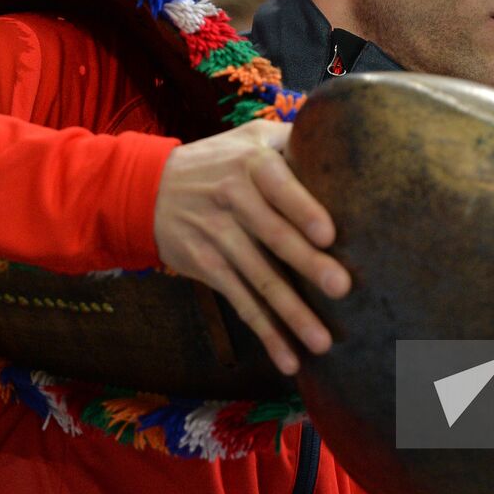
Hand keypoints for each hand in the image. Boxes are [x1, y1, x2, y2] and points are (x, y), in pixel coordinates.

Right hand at [153, 120, 349, 374]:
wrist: (148, 187)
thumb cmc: (218, 160)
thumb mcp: (249, 137)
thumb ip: (293, 138)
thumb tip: (345, 134)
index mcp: (250, 163)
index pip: (279, 187)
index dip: (302, 209)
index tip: (328, 233)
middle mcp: (232, 200)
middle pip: (273, 236)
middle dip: (307, 264)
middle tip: (341, 288)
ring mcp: (217, 237)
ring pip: (258, 279)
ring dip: (290, 314)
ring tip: (322, 341)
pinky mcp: (207, 267)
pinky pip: (241, 302)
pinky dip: (265, 332)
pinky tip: (288, 358)